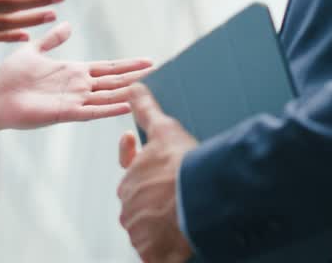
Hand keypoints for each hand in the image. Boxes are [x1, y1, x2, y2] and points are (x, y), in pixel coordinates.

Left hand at [0, 22, 152, 134]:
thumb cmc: (9, 77)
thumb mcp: (33, 50)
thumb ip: (51, 39)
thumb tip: (68, 23)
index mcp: (73, 71)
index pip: (107, 67)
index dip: (127, 64)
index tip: (148, 61)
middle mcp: (78, 86)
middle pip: (114, 81)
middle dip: (136, 77)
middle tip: (160, 74)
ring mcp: (73, 100)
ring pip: (107, 96)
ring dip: (128, 93)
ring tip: (150, 89)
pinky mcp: (64, 113)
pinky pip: (91, 111)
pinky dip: (109, 109)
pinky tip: (126, 106)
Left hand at [117, 84, 196, 262]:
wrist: (202, 196)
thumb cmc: (183, 164)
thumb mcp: (164, 129)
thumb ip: (145, 109)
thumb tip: (132, 86)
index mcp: (129, 181)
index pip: (129, 177)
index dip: (139, 169)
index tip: (150, 168)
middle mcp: (129, 208)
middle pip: (140, 207)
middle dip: (155, 201)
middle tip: (178, 196)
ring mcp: (140, 233)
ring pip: (147, 231)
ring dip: (160, 227)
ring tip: (183, 219)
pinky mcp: (153, 254)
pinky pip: (155, 256)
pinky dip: (164, 252)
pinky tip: (178, 245)